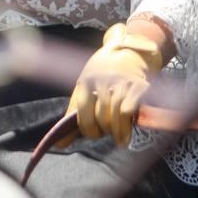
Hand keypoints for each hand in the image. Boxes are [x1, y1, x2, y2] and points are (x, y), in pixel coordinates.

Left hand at [60, 23, 162, 147]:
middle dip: (103, 131)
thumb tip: (59, 146)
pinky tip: (128, 130)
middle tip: (107, 133)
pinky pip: (128, 110)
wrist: (129, 52)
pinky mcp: (138, 86)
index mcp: (86, 81)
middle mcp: (103, 80)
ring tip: (119, 138)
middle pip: (101, 117)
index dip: (87, 128)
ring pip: (115, 116)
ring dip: (117, 132)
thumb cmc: (102, 76)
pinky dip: (127, 124)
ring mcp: (121, 82)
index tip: (93, 134)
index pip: (82, 111)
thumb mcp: (84, 89)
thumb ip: (73, 117)